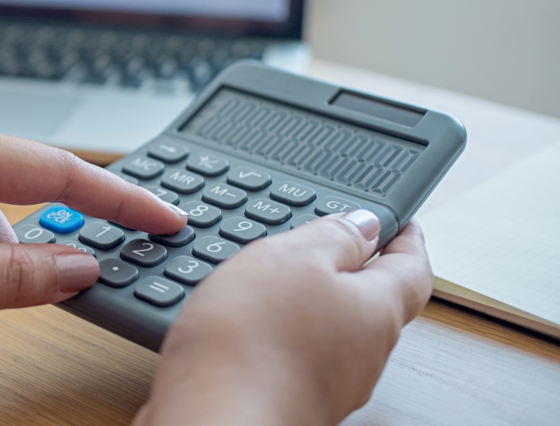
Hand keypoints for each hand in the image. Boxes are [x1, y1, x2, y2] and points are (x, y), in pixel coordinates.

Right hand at [137, 211, 431, 425]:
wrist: (212, 423)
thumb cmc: (253, 346)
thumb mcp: (293, 258)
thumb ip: (332, 236)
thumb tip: (362, 226)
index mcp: (377, 313)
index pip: (412, 269)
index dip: (405, 238)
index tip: (397, 220)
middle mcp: (361, 356)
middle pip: (368, 302)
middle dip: (346, 269)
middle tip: (323, 238)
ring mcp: (325, 384)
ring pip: (324, 330)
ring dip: (301, 302)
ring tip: (265, 277)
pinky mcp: (286, 399)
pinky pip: (288, 354)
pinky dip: (272, 333)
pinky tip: (239, 324)